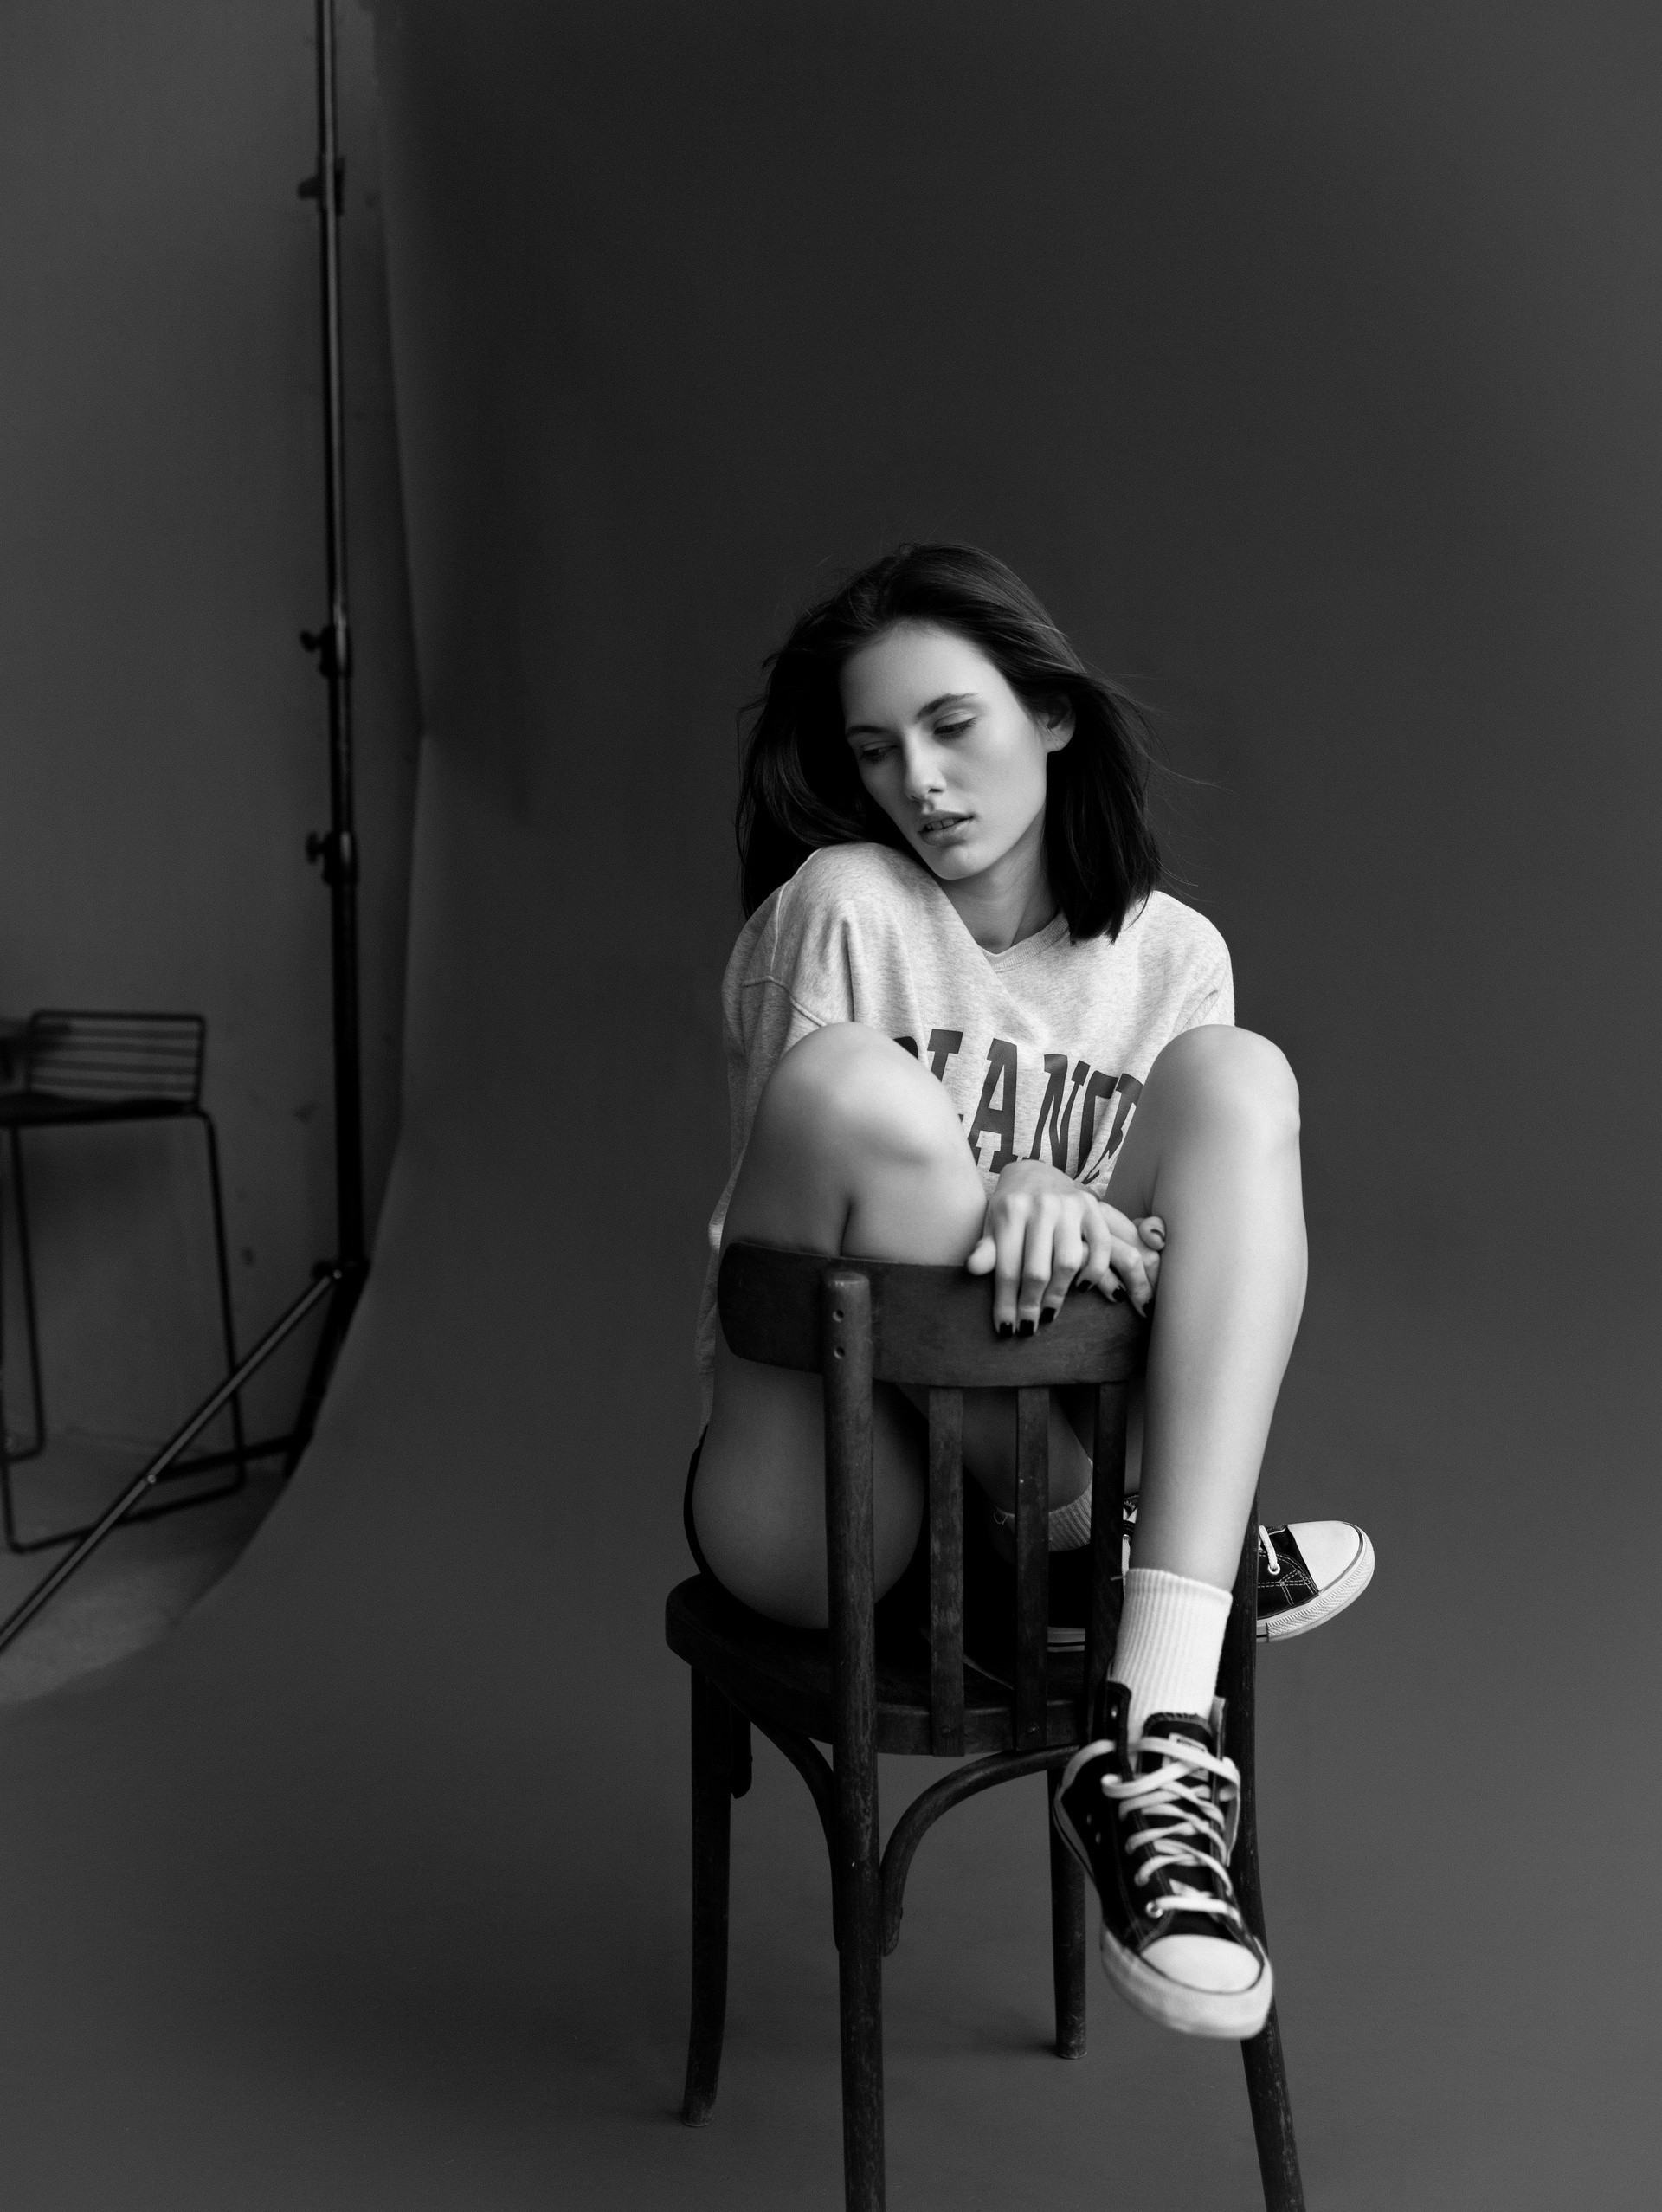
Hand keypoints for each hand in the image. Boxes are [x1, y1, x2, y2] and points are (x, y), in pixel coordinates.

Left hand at [964, 1159, 1163, 1332]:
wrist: (1034, 1173)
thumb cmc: (1008, 1209)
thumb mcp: (992, 1226)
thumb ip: (986, 1249)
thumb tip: (971, 1269)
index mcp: (1010, 1210)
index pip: (1007, 1269)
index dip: (1006, 1303)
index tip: (1006, 1329)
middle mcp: (1041, 1206)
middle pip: (1037, 1270)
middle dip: (1030, 1305)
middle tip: (1028, 1328)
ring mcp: (1069, 1205)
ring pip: (1068, 1262)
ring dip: (1058, 1294)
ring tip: (1048, 1314)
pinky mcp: (1091, 1207)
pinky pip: (1100, 1246)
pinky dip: (1094, 1271)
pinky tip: (1081, 1288)